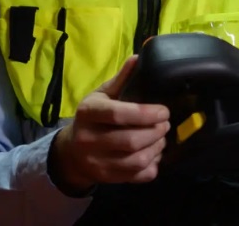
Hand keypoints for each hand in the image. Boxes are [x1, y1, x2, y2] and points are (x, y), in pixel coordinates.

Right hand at [49, 56, 169, 192]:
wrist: (72, 151)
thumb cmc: (93, 116)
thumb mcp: (102, 94)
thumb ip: (121, 78)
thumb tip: (139, 58)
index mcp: (88, 113)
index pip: (118, 114)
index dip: (145, 114)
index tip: (164, 111)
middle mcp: (88, 140)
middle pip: (129, 140)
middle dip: (155, 132)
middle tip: (166, 123)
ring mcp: (96, 163)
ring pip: (135, 161)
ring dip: (156, 148)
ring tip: (162, 137)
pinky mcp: (106, 179)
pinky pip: (135, 177)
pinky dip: (151, 166)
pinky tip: (155, 154)